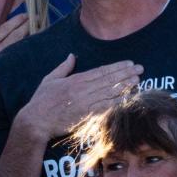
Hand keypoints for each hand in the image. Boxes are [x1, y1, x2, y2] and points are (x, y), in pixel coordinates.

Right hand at [0, 14, 29, 120]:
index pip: (6, 28)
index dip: (17, 20)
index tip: (26, 15)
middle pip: (17, 36)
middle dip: (28, 26)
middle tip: (38, 19)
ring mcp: (2, 64)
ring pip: (20, 48)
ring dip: (31, 38)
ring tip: (40, 31)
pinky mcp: (4, 74)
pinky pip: (17, 62)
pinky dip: (26, 54)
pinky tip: (33, 50)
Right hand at [18, 55, 143, 139]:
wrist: (36, 121)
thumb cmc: (41, 100)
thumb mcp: (50, 79)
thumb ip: (64, 67)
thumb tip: (72, 56)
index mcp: (75, 79)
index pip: (101, 71)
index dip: (117, 67)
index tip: (129, 64)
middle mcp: (82, 90)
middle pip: (109, 80)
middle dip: (126, 74)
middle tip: (140, 69)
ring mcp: (85, 103)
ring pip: (110, 93)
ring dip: (125, 87)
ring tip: (138, 81)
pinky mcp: (86, 116)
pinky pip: (105, 108)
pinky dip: (117, 103)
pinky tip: (127, 99)